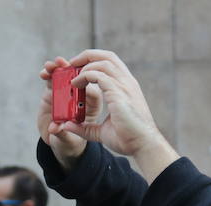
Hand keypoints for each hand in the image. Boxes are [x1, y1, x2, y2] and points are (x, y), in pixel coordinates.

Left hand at [48, 49, 178, 180]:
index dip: (93, 62)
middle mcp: (127, 82)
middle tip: (71, 65)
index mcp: (126, 87)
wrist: (143, 145)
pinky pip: (97, 75)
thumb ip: (85, 127)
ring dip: (84, 65)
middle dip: (87, 56)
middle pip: (106, 56)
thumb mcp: (102, 131)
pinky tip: (76, 85)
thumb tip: (67, 126)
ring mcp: (124, 85)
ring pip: (102, 61)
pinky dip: (84, 76)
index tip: (78, 70)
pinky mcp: (118, 92)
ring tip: (72, 77)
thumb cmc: (128, 139)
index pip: (110, 63)